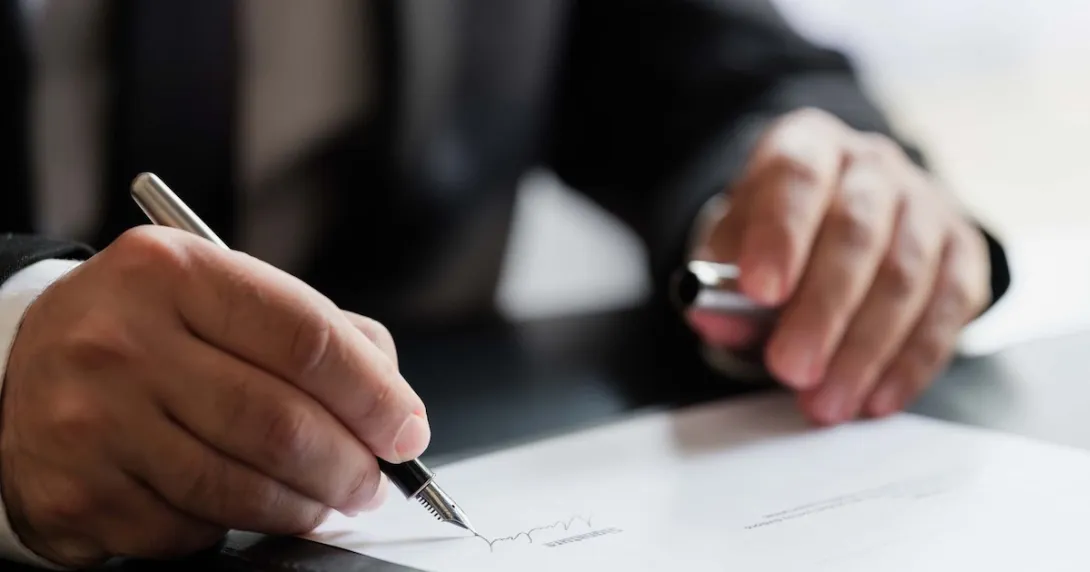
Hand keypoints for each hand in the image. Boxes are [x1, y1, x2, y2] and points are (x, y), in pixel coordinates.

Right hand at [1, 227, 428, 566]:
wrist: (22, 370)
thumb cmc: (149, 331)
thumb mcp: (220, 295)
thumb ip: (316, 332)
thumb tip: (393, 405)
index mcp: (174, 272)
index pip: (307, 338)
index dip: (374, 395)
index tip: (406, 430)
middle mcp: (122, 341)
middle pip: (280, 424)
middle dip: (350, 466)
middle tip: (373, 480)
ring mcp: (92, 421)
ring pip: (242, 488)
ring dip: (306, 507)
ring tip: (327, 500)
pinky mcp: (78, 492)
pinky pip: (193, 529)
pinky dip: (236, 527)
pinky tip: (241, 505)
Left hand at [688, 108, 990, 424]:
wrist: (837, 217)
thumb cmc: (779, 235)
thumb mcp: (735, 244)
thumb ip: (721, 280)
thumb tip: (713, 319)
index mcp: (808, 144)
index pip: (798, 176)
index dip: (781, 234)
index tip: (759, 291)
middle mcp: (872, 167)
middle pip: (856, 232)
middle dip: (823, 309)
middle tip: (791, 369)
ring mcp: (925, 205)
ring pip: (905, 275)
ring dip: (865, 349)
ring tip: (825, 402)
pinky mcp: (962, 252)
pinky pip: (947, 310)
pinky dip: (910, 362)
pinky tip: (875, 399)